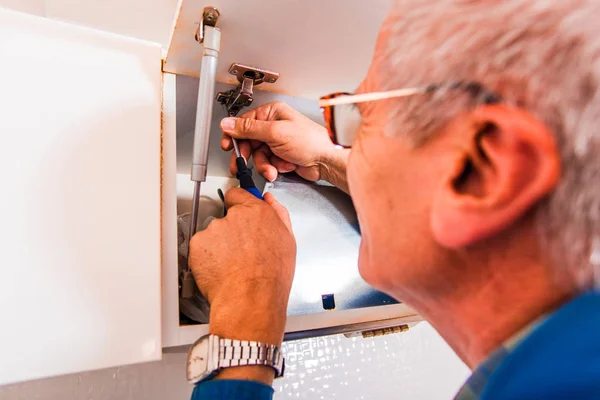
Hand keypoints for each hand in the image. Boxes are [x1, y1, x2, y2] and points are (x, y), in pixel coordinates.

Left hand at [188, 188, 295, 346]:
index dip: (238, 204)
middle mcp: (234, 216)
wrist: (251, 299)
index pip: (238, 195)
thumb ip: (278, 214)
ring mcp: (214, 230)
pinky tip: (221, 270)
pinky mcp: (198, 244)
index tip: (237, 210)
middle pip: (226, 217)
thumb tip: (269, 200)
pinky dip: (207, 258)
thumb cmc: (271, 277)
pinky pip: (201, 248)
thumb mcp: (287, 241)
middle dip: (231, 231)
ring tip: (232, 266)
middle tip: (241, 252)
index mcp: (257, 212)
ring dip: (219, 246)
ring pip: (213, 234)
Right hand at [220, 101, 348, 190]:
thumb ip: (248, 129)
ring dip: (264, 165)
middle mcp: (273, 126)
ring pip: (257, 156)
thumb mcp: (275, 132)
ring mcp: (277, 142)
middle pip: (248, 142)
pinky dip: (273, 168)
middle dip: (249, 155)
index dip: (234, 135)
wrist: (326, 161)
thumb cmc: (310, 141)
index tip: (227, 145)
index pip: (244, 122)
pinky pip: (267, 164)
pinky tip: (284, 167)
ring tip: (273, 168)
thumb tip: (228, 123)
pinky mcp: (281, 156)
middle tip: (241, 164)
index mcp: (272, 113)